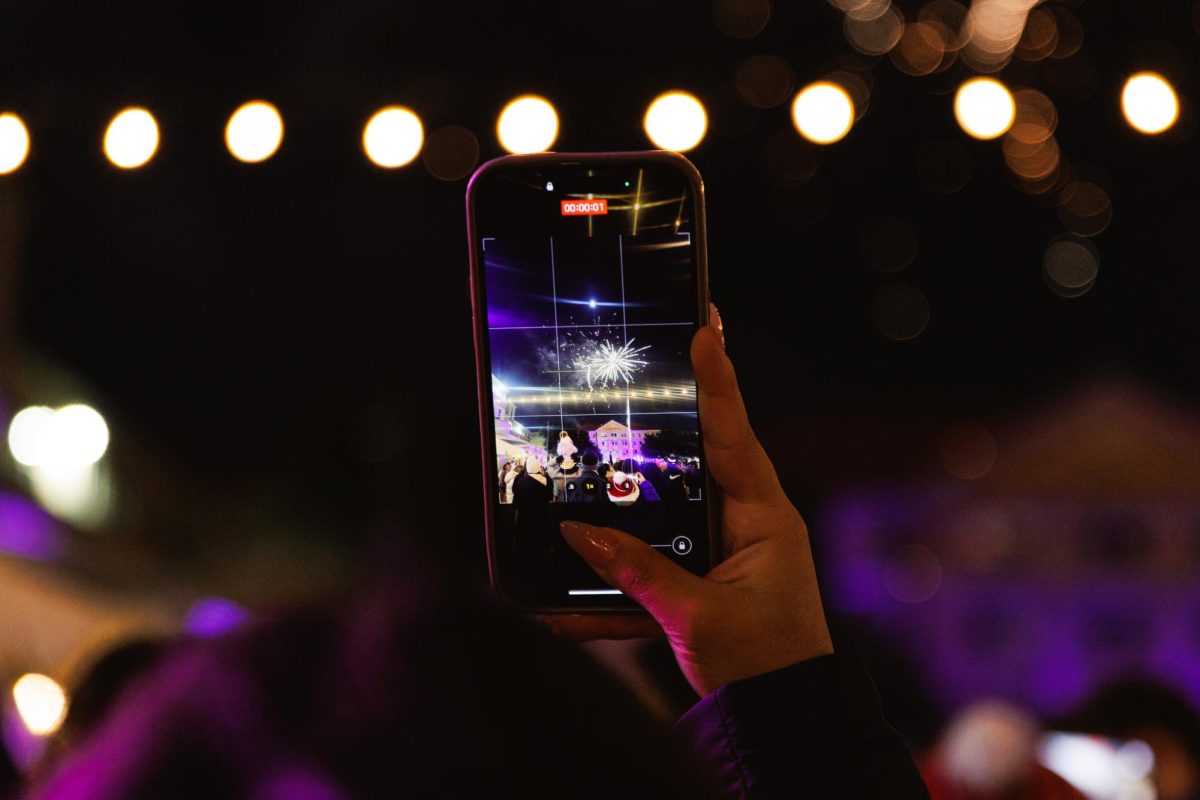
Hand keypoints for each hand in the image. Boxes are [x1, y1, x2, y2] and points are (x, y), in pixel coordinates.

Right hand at [554, 308, 833, 696]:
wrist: (783, 722)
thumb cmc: (764, 666)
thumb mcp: (695, 616)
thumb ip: (636, 571)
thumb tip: (578, 534)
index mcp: (764, 519)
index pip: (735, 435)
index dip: (718, 381)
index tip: (706, 327)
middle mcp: (748, 523)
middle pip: (699, 458)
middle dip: (668, 424)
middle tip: (643, 371)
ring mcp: (726, 551)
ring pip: (668, 510)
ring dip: (630, 505)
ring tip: (593, 469)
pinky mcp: (704, 581)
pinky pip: (655, 565)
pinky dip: (620, 582)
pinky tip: (571, 609)